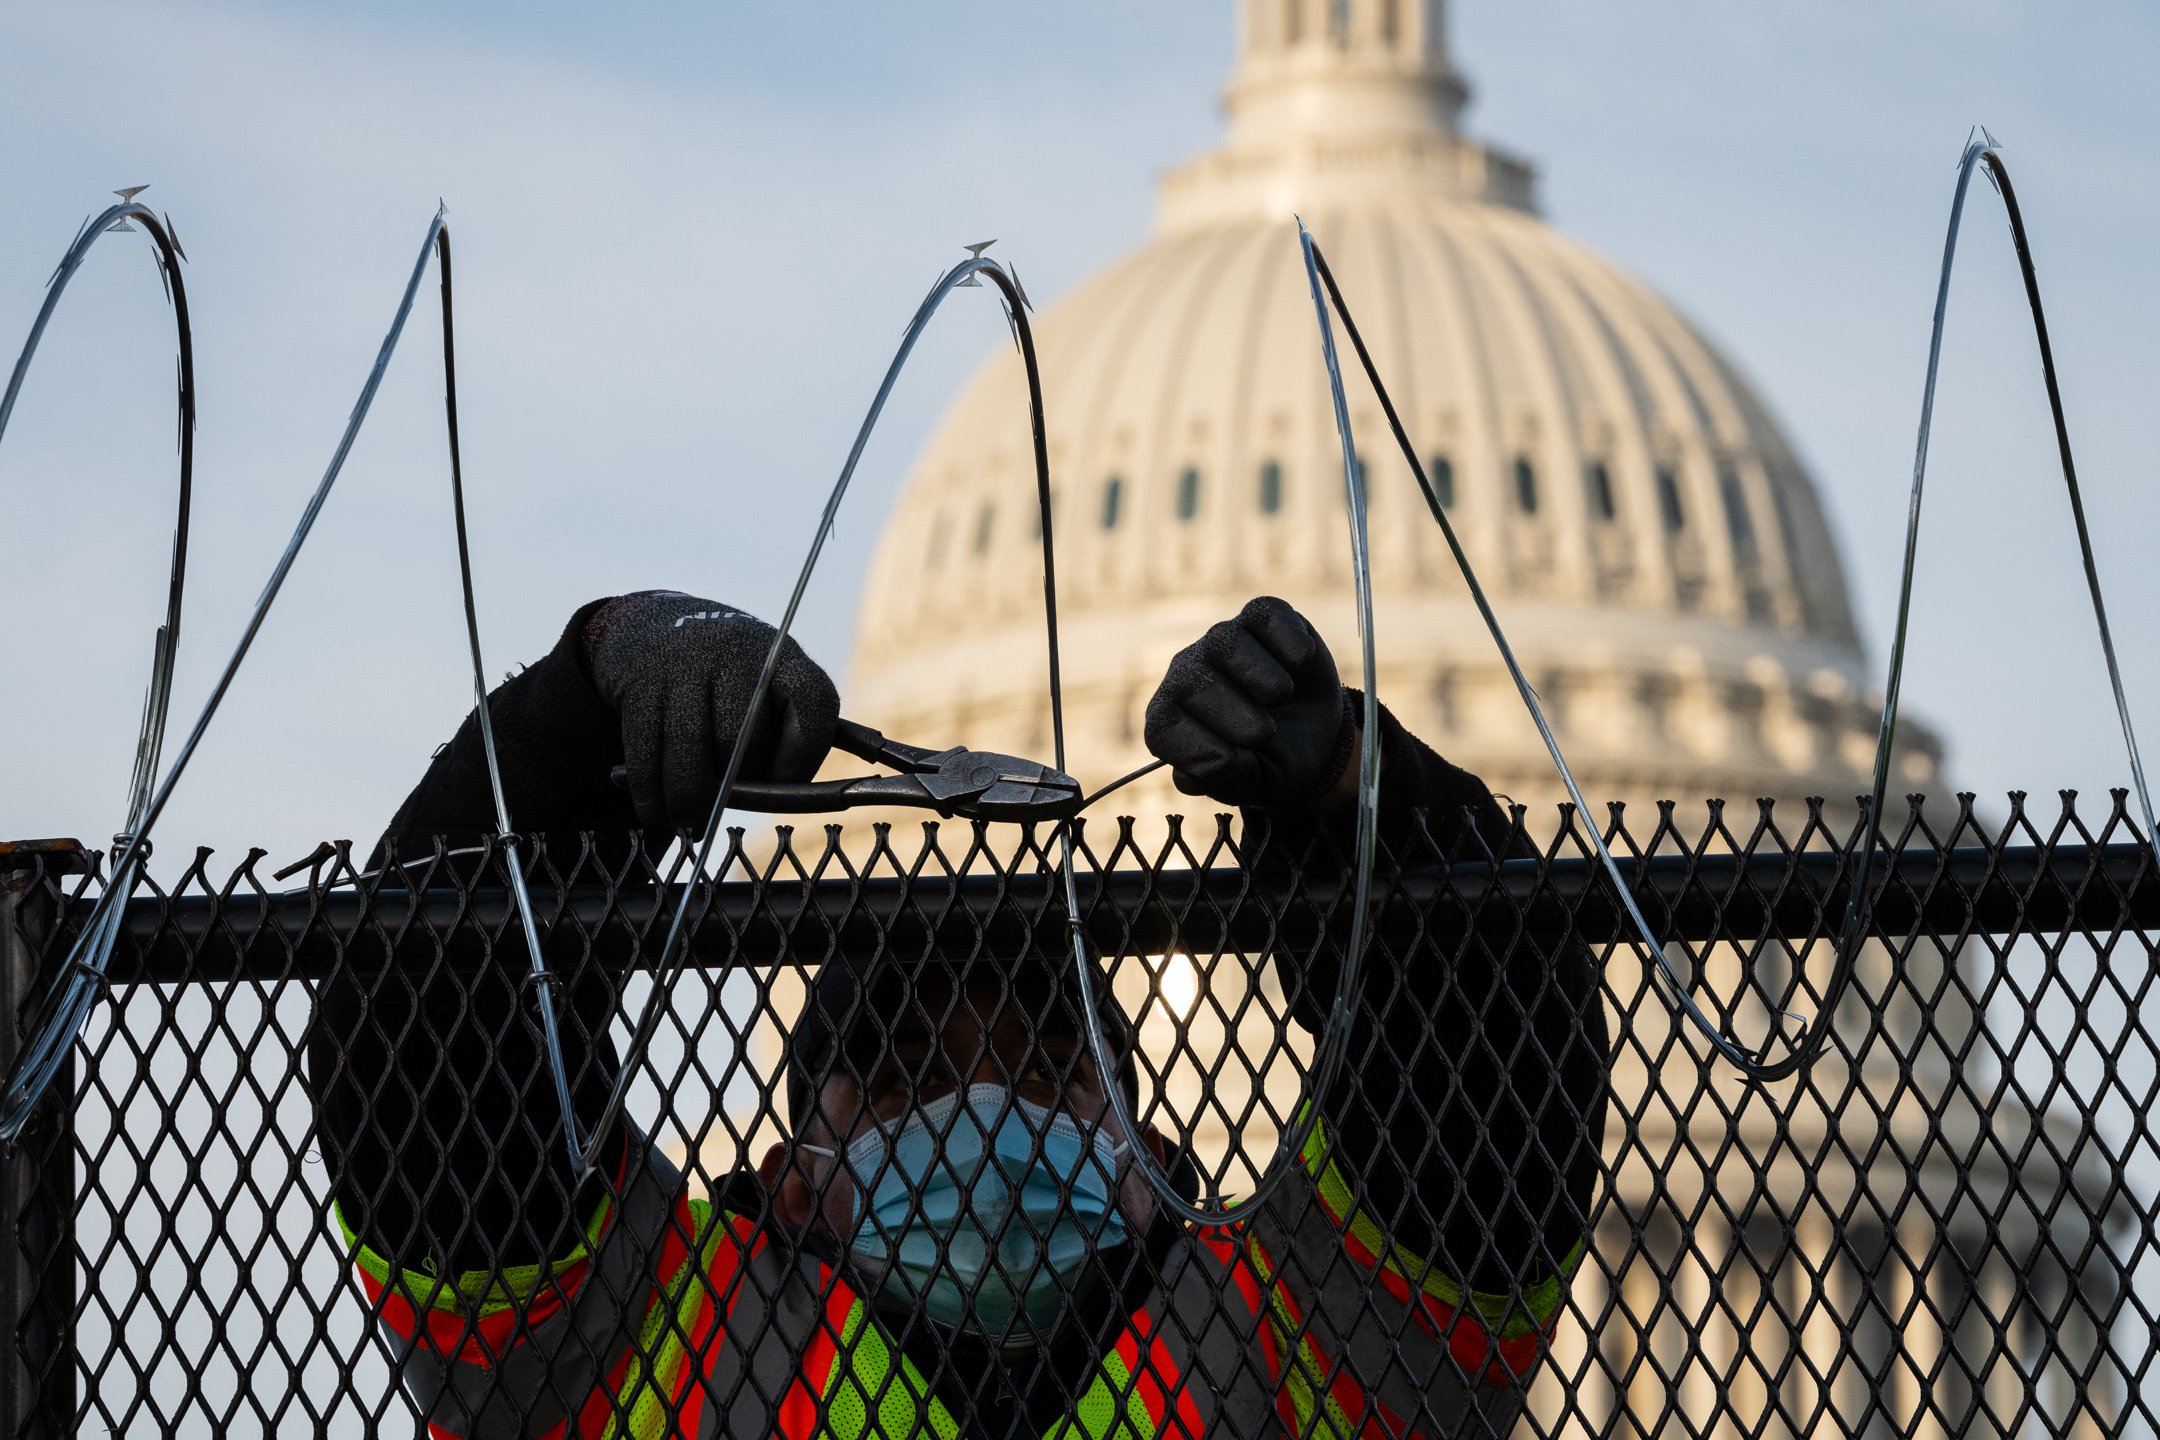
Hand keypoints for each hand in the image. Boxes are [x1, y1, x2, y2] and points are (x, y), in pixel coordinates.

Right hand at [584, 592, 838, 831]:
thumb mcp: (767, 683)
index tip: (784, 780)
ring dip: (689, 803)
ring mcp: (683, 664)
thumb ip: (788, 732)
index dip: (802, 757)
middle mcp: (735, 652)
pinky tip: (656, 811)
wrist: (650, 624)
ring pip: (690, 756)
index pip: (812, 707)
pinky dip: (650, 793)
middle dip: (736, 785)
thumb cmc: (724, 678)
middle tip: (724, 804)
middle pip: (742, 741)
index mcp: (782, 657)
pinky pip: (646, 755)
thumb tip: (793, 795)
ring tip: (689, 823)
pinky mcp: (639, 685)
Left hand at [1143, 596, 1352, 808]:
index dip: (1200, 750)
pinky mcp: (1259, 617)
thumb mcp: (1250, 785)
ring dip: (1264, 679)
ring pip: (1227, 642)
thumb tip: (1195, 770)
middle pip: (1192, 683)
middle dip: (1237, 716)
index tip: (1235, 762)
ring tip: (1280, 697)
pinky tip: (1298, 665)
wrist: (1316, 738)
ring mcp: (1220, 641)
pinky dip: (1289, 643)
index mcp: (1170, 720)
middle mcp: (1186, 674)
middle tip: (1265, 734)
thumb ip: (1223, 779)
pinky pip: (1265, 615)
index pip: (1163, 729)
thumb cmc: (1270, 762)